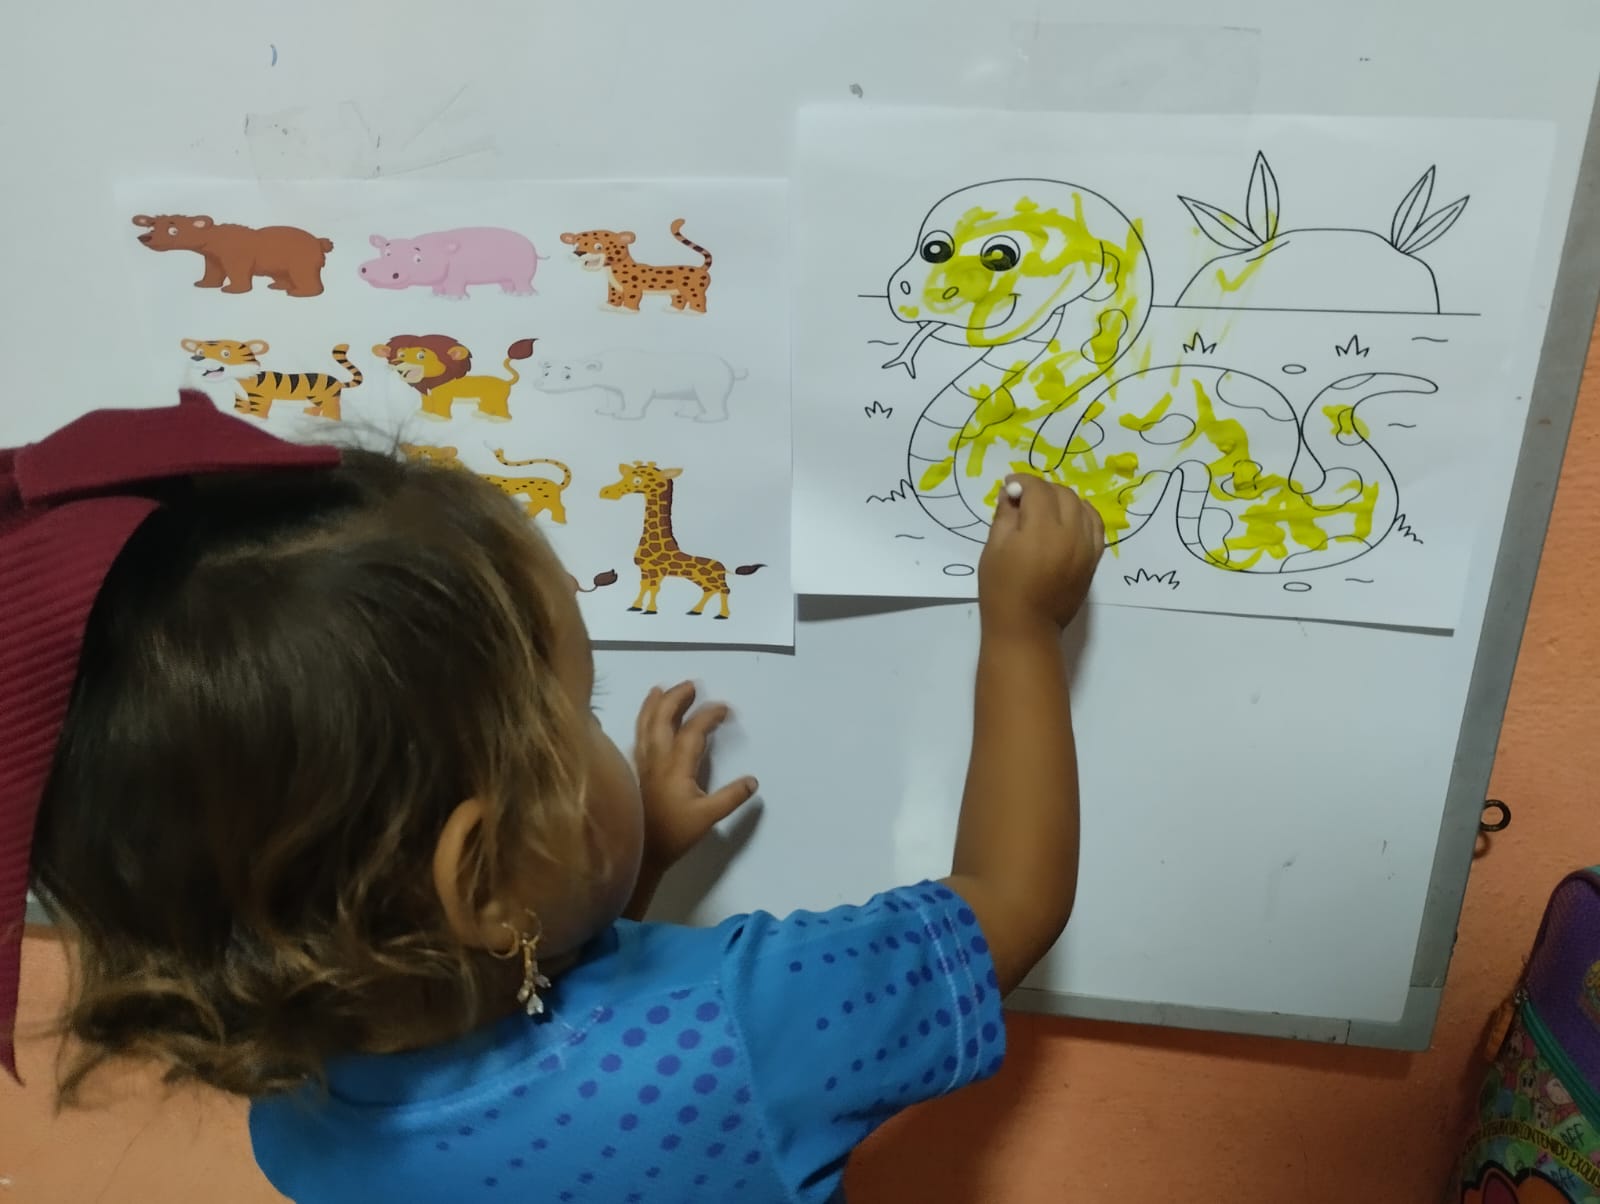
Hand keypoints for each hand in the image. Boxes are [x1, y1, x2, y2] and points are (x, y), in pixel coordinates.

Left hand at [632, 681, 757, 874]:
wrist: (642, 851)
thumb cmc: (674, 833)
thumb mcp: (708, 818)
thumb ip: (731, 797)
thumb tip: (752, 780)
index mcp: (676, 767)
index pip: (693, 732)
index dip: (708, 716)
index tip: (724, 708)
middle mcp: (657, 759)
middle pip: (662, 719)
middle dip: (676, 698)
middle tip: (691, 685)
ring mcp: (644, 763)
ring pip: (645, 725)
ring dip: (654, 704)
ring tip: (661, 688)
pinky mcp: (638, 770)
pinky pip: (638, 736)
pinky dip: (642, 720)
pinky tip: (645, 717)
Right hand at [978, 474, 1104, 633]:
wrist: (1026, 627)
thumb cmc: (1001, 590)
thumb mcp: (993, 549)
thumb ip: (1004, 516)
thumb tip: (1010, 493)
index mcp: (1041, 530)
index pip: (1037, 490)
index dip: (1022, 482)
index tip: (1009, 486)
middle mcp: (1070, 534)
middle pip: (1062, 494)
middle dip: (1041, 489)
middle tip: (1023, 498)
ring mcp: (1086, 547)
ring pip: (1082, 506)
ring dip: (1063, 499)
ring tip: (1046, 507)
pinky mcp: (1093, 559)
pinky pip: (1096, 525)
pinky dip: (1083, 514)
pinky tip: (1070, 518)